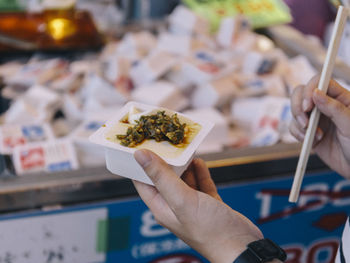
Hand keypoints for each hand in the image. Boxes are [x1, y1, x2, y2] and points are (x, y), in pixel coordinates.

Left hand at [133, 149, 262, 262]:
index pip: (143, 182)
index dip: (141, 164)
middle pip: (164, 178)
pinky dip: (199, 172)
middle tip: (167, 142)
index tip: (142, 146)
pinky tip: (199, 162)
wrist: (241, 246)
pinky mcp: (209, 203)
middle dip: (166, 161)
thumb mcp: (181, 199)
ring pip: (184, 180)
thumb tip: (140, 156)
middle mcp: (175, 206)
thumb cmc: (209, 230)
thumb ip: (161, 176)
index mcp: (162, 208)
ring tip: (184, 149)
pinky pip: (201, 183)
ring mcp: (192, 205)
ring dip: (184, 165)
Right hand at [290, 76, 349, 177]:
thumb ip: (334, 108)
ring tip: (313, 135)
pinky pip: (294, 126)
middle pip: (301, 92)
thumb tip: (316, 93)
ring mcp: (316, 118)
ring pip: (295, 110)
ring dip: (299, 123)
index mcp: (340, 97)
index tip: (308, 106)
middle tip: (304, 122)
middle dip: (297, 106)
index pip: (320, 82)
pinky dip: (298, 134)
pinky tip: (312, 141)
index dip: (309, 90)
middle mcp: (325, 105)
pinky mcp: (308, 131)